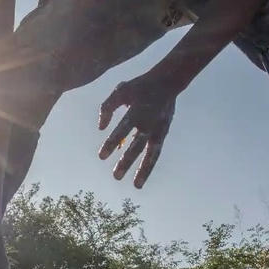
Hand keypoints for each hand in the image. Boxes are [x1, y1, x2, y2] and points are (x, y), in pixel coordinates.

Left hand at [97, 71, 178, 188]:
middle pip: (137, 146)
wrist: (167, 82)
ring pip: (151, 153)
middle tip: (116, 176)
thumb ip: (107, 107)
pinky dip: (150, 165)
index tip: (101, 157)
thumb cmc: (139, 86)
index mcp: (137, 110)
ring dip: (144, 170)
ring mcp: (158, 129)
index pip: (122, 130)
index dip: (111, 143)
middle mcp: (149, 122)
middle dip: (127, 161)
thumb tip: (100, 128)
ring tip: (136, 186)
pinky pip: (156, 152)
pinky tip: (142, 177)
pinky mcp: (164, 133)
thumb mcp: (120, 90)